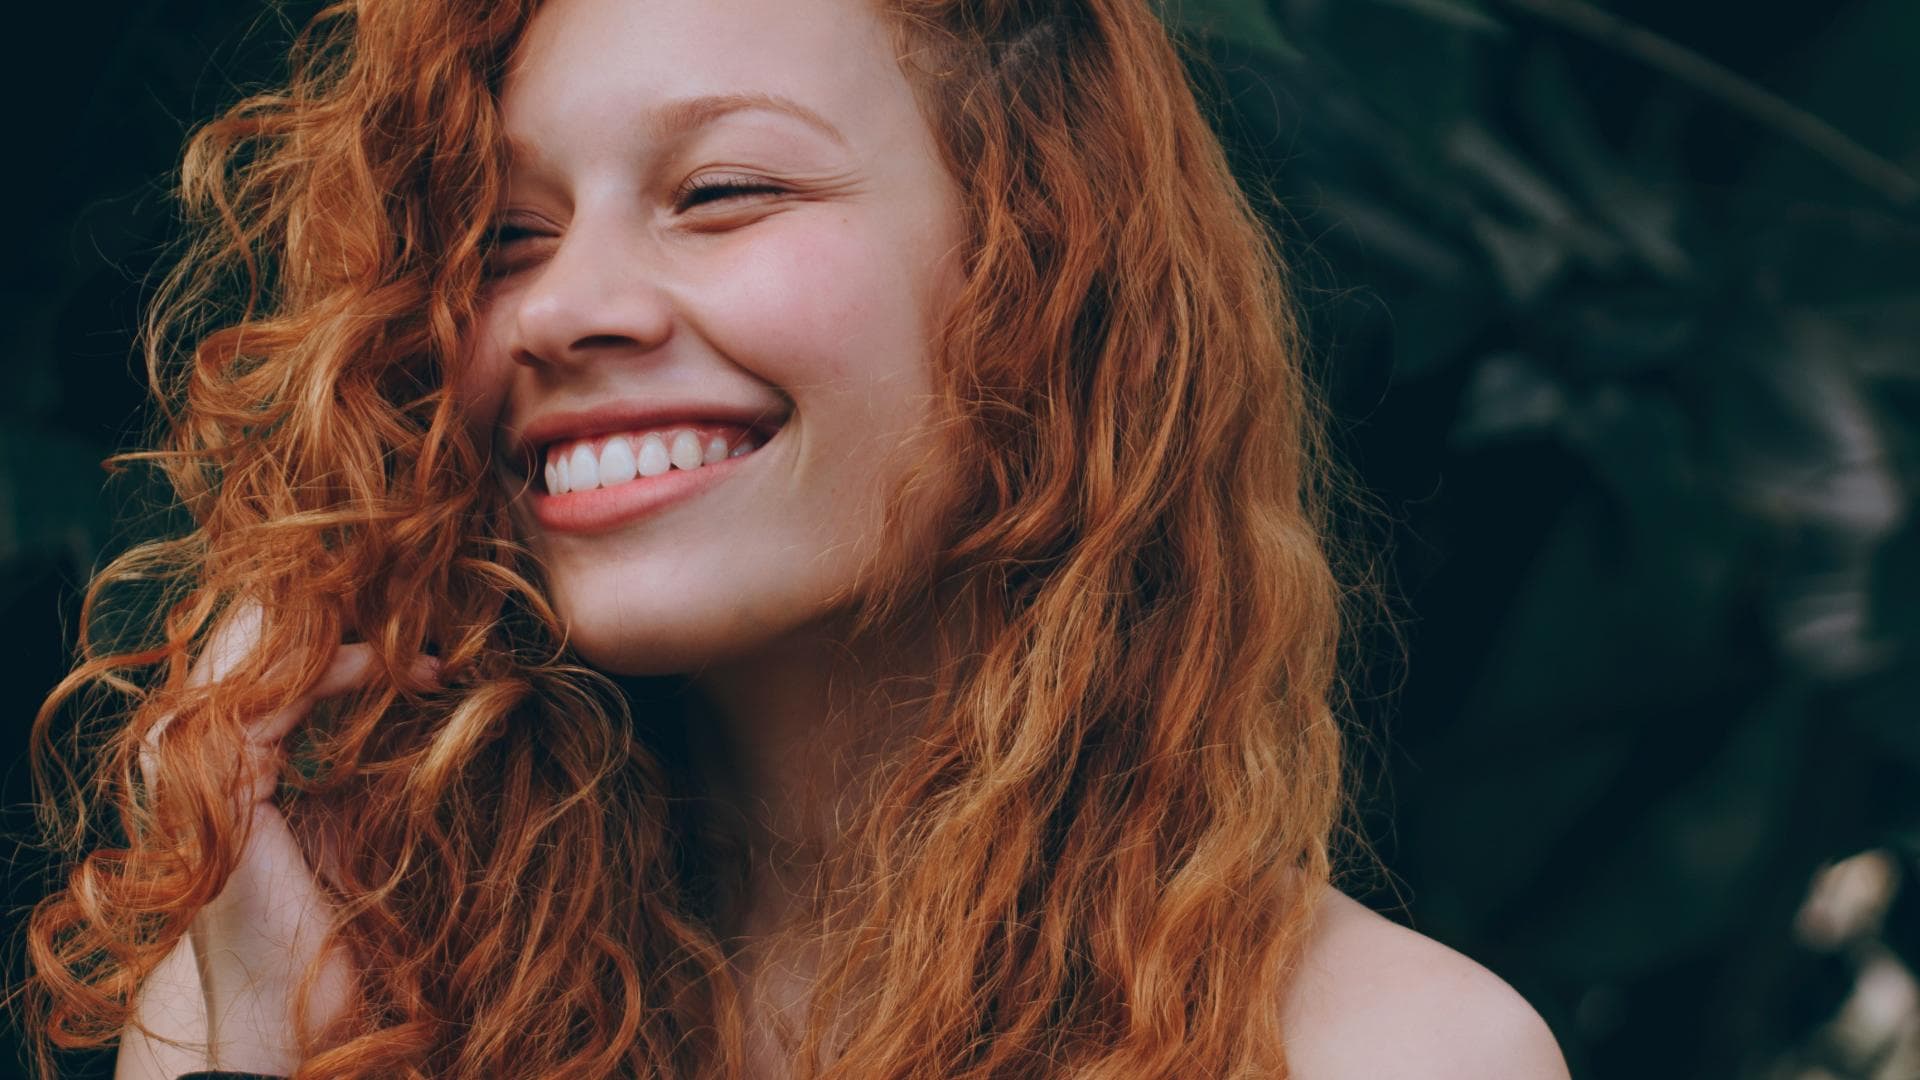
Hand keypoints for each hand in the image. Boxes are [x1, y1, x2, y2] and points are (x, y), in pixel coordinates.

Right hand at [129, 602, 437, 1075]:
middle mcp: (188, 755)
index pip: (261, 654)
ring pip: (256, 653)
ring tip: (417, 624)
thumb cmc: (330, 921)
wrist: (298, 1009)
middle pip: (249, 638)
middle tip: (417, 594)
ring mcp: (193, 772)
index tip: (420, 628)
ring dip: (346, 629)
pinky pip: (276, 697)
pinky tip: (400, 670)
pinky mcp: (220, 792)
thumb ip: (349, 753)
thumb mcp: (344, 815)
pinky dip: (342, 671)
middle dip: (334, 606)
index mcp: (215, 756)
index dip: (338, 624)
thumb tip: (420, 685)